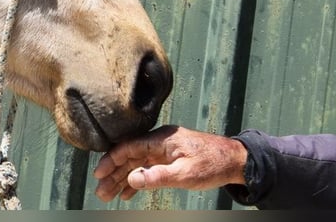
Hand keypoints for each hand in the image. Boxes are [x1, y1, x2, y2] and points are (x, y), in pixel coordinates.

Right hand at [93, 125, 247, 201]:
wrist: (235, 160)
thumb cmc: (212, 164)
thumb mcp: (185, 174)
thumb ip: (158, 176)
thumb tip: (132, 178)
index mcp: (160, 140)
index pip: (128, 148)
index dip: (112, 161)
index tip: (99, 174)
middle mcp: (159, 143)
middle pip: (129, 157)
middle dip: (113, 175)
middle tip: (100, 192)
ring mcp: (163, 151)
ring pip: (137, 165)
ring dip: (123, 179)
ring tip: (109, 195)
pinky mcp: (169, 160)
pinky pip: (147, 169)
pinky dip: (137, 181)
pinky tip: (127, 193)